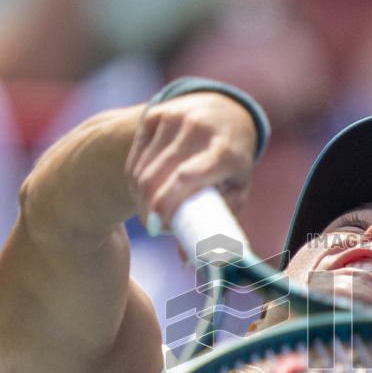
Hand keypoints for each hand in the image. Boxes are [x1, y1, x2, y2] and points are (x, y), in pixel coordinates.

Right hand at [125, 92, 257, 232]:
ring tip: (151, 212)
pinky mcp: (155, 114)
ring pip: (142, 169)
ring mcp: (174, 118)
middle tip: (153, 228)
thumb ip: (216, 223)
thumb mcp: (236, 189)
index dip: (166, 203)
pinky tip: (144, 190)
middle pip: (158, 177)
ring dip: (140, 197)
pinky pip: (135, 157)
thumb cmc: (232, 161)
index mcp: (224, 151)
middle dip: (148, 209)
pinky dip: (134, 179)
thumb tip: (187, 261)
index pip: (187, 178)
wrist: (224, 111)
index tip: (155, 228)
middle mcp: (198, 129)